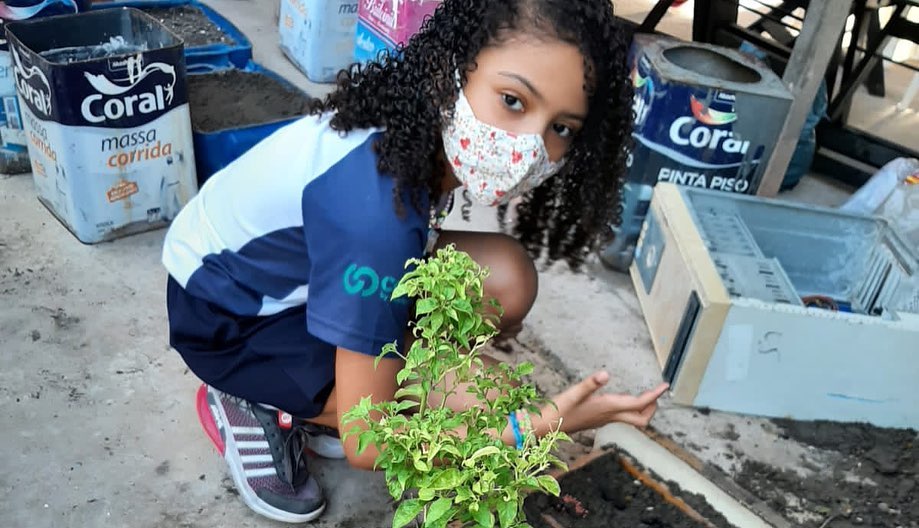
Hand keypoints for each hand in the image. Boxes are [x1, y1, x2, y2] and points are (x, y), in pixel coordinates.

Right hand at [548, 371, 668, 431]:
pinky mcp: (598, 419)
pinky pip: (622, 416)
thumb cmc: (559, 410)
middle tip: (658, 393)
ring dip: (643, 409)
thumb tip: (605, 374)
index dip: (654, 396)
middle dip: (652, 407)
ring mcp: (604, 419)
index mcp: (607, 407)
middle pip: (641, 419)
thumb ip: (590, 384)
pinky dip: (630, 408)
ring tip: (647, 395)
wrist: (546, 427)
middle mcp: (609, 416)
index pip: (638, 404)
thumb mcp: (573, 393)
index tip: (665, 387)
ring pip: (632, 419)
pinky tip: (624, 400)